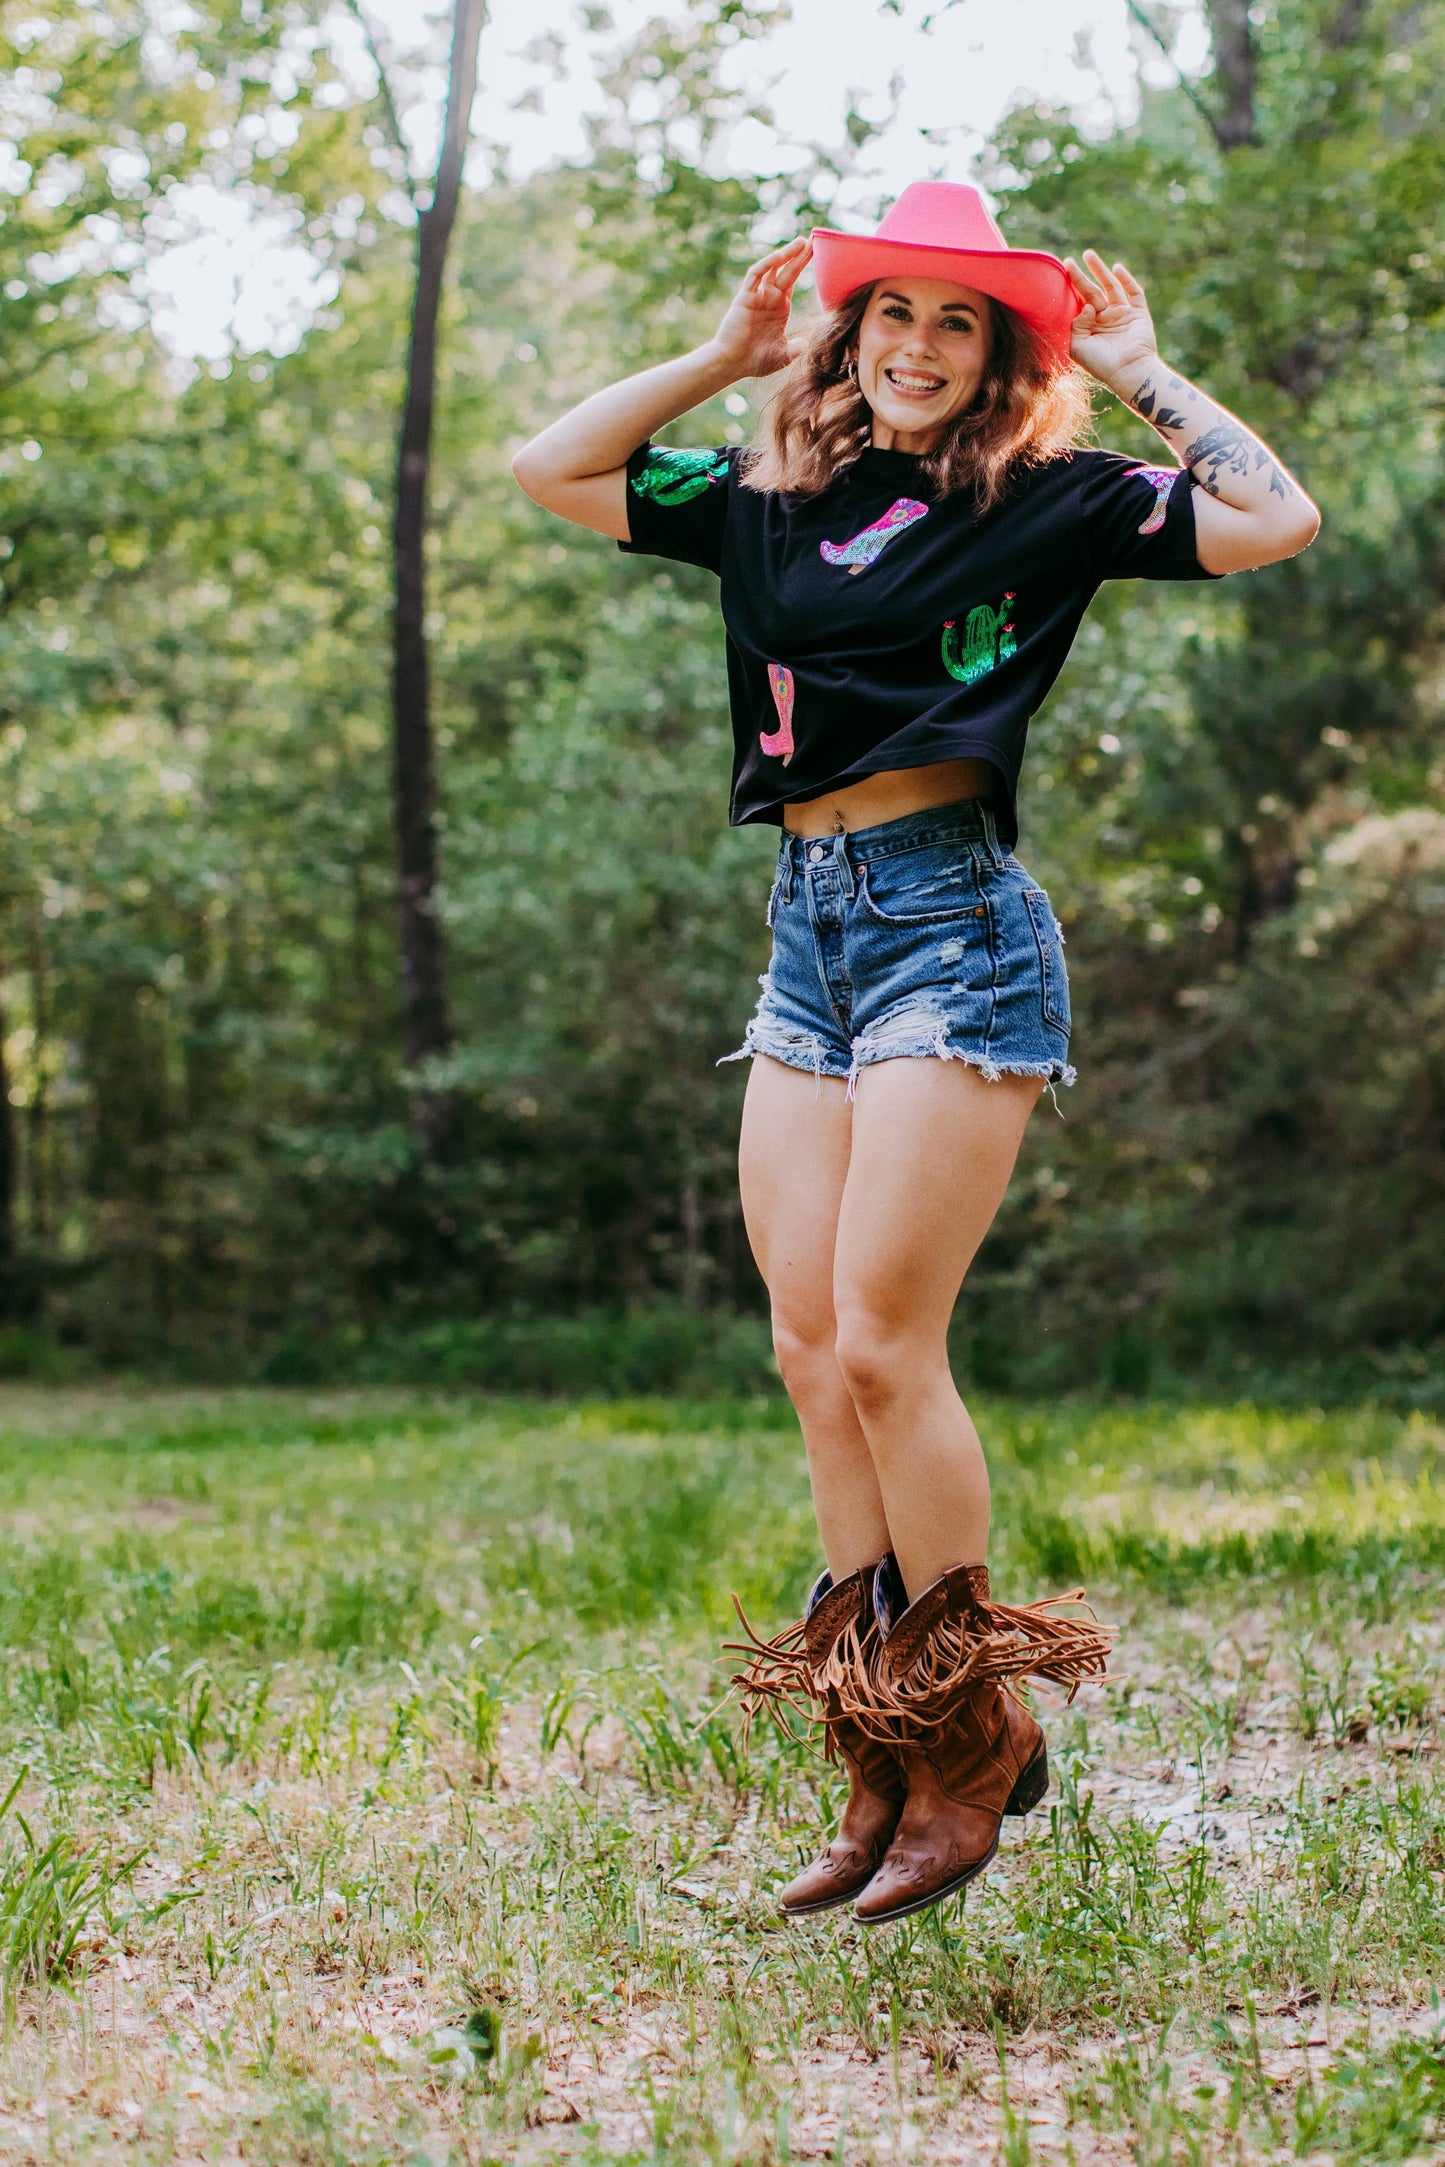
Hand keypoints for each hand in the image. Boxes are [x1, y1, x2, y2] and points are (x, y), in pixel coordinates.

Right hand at [708, 239, 811, 379]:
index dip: (803, 266)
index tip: (819, 253)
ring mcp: (757, 295)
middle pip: (786, 270)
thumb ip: (795, 349)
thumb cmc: (755, 361)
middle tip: (814, 239)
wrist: (732, 365)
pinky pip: (755, 275)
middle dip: (800, 255)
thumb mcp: (782, 356)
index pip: (793, 280)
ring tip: (802, 242)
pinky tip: (780, 255)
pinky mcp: (745, 296)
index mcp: (779, 307)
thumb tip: (806, 343)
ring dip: (786, 254)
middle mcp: (769, 297)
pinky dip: (767, 264)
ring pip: (772, 268)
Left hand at [1063, 250, 1157, 392]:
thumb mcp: (1078, 347)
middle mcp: (1106, 319)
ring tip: (1088, 255)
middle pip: (1093, 291)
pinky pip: (1134, 293)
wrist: (1128, 373)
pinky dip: (1126, 280)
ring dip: (1100, 271)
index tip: (1063, 271)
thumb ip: (1076, 325)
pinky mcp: (1139, 314)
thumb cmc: (1101, 365)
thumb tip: (1086, 306)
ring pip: (1111, 287)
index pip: (1081, 302)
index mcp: (1091, 327)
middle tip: (1070, 261)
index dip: (1073, 287)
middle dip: (1082, 276)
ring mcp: (1123, 315)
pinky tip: (1116, 269)